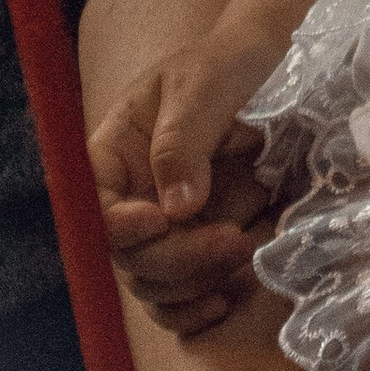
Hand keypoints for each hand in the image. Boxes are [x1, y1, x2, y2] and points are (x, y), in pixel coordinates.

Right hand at [90, 24, 282, 336]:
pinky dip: (194, 308)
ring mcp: (165, 228)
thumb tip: (175, 209)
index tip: (159, 219)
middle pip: (126, 255)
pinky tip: (226, 296)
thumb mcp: (205, 84)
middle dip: (175, 257)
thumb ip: (184, 139)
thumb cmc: (232, 62)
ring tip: (245, 251)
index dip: (116, 224)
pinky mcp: (198, 247)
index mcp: (115, 152)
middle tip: (232, 239)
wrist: (276, 69)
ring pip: (152, 284)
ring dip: (194, 282)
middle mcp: (131, 197)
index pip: (92, 205)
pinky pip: (179, 297)